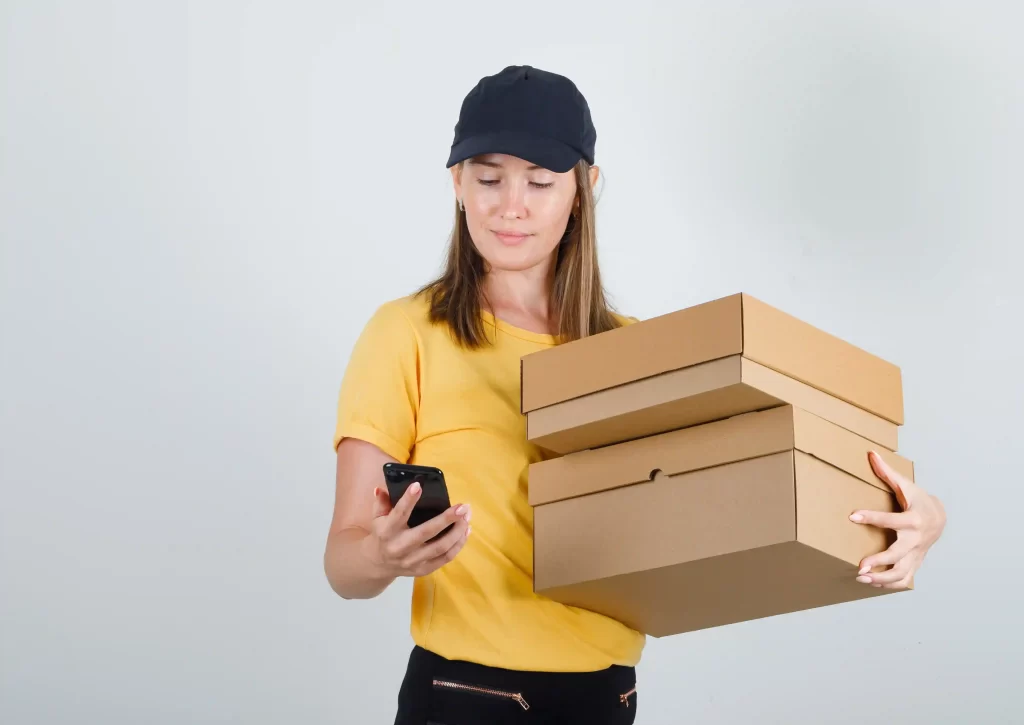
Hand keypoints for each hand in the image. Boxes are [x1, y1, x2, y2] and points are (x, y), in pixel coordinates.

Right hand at [364, 481, 470, 578]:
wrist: (379, 565)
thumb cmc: (382, 534)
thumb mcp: (377, 517)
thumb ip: (381, 502)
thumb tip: (383, 487)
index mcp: (387, 531)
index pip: (398, 514)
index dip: (408, 500)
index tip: (419, 485)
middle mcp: (400, 547)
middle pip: (426, 532)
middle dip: (447, 519)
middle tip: (462, 507)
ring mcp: (413, 560)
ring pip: (440, 547)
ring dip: (457, 531)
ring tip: (467, 516)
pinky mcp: (424, 569)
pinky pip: (445, 558)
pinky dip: (458, 544)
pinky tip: (466, 531)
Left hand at [849, 451, 946, 588]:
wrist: (940, 517)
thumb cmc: (918, 500)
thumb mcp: (905, 485)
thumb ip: (886, 472)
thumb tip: (870, 453)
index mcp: (913, 518)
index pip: (891, 519)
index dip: (871, 517)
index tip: (852, 515)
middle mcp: (916, 539)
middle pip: (898, 553)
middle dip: (879, 561)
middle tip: (860, 566)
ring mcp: (916, 554)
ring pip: (902, 572)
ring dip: (882, 578)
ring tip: (861, 578)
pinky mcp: (915, 562)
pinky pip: (904, 579)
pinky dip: (889, 584)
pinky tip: (872, 584)